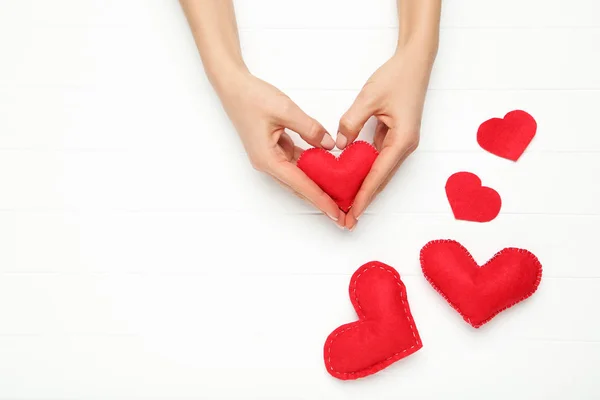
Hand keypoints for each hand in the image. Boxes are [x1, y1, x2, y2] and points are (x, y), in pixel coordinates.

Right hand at [217, 70, 345, 226]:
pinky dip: (312, 168)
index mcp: (268, 159)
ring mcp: (271, 158)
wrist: (234, 87)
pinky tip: (328, 172)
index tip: (335, 212)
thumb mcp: (286, 110)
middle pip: (299, 187)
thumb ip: (310, 128)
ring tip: (339, 195)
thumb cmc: (252, 98)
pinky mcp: (275, 150)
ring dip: (318, 186)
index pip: (300, 184)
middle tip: (342, 213)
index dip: (320, 199)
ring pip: (299, 177)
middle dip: (321, 200)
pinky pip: (297, 164)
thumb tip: (329, 145)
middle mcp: (268, 164)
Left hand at [336, 42, 436, 229]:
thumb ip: (352, 122)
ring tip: (347, 206)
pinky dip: (365, 172)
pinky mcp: (396, 137)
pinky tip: (352, 181)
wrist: (415, 63)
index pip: (378, 174)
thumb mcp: (370, 97)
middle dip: (363, 199)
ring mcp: (401, 143)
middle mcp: (405, 146)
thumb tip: (340, 145)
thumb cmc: (397, 77)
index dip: (364, 195)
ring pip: (380, 172)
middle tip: (347, 219)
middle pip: (381, 179)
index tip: (352, 212)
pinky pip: (378, 160)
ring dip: (364, 188)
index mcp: (402, 140)